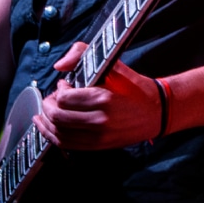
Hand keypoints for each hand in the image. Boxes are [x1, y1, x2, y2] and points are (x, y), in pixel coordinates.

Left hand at [34, 42, 161, 148]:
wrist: (158, 112)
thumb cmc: (137, 89)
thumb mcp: (116, 67)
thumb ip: (85, 56)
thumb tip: (60, 64)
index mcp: (104, 99)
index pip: (65, 98)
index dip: (59, 90)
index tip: (64, 84)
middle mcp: (99, 121)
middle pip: (58, 117)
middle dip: (48, 105)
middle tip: (52, 97)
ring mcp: (98, 137)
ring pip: (59, 133)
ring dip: (46, 122)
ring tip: (45, 112)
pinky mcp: (98, 146)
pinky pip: (67, 144)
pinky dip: (53, 136)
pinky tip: (48, 128)